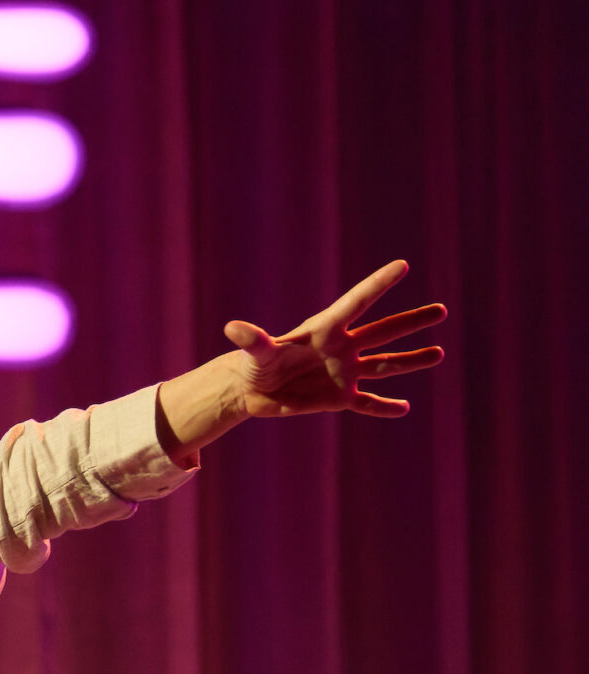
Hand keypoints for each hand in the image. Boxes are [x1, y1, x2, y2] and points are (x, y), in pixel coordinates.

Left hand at [223, 260, 446, 418]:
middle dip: (411, 322)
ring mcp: (343, 373)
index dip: (378, 284)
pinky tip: (403, 408)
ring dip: (411, 361)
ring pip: (384, 364)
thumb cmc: (254, 364)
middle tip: (441, 310)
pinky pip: (367, 403)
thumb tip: (232, 328)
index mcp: (325, 330)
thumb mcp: (256, 353)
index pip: (357, 302)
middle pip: (383, 332)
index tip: (402, 265)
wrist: (253, 390)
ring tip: (439, 353)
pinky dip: (384, 407)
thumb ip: (253, 340)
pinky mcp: (339, 397)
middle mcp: (341, 348)